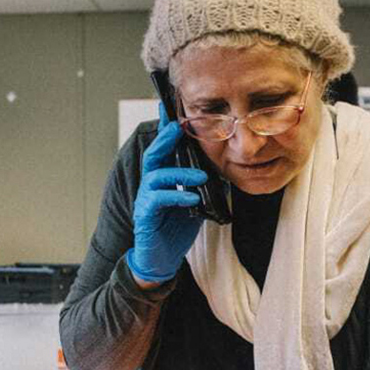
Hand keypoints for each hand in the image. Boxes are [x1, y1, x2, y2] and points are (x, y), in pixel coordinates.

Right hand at [126, 105, 205, 284]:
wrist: (161, 260)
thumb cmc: (176, 228)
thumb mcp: (196, 201)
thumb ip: (204, 184)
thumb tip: (224, 168)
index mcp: (163, 179)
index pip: (165, 150)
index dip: (167, 130)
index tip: (173, 109)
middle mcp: (151, 185)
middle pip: (154, 154)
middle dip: (165, 139)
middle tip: (178, 127)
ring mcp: (146, 199)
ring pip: (155, 175)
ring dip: (180, 172)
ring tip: (201, 175)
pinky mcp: (145, 215)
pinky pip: (157, 200)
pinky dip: (176, 195)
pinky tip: (192, 198)